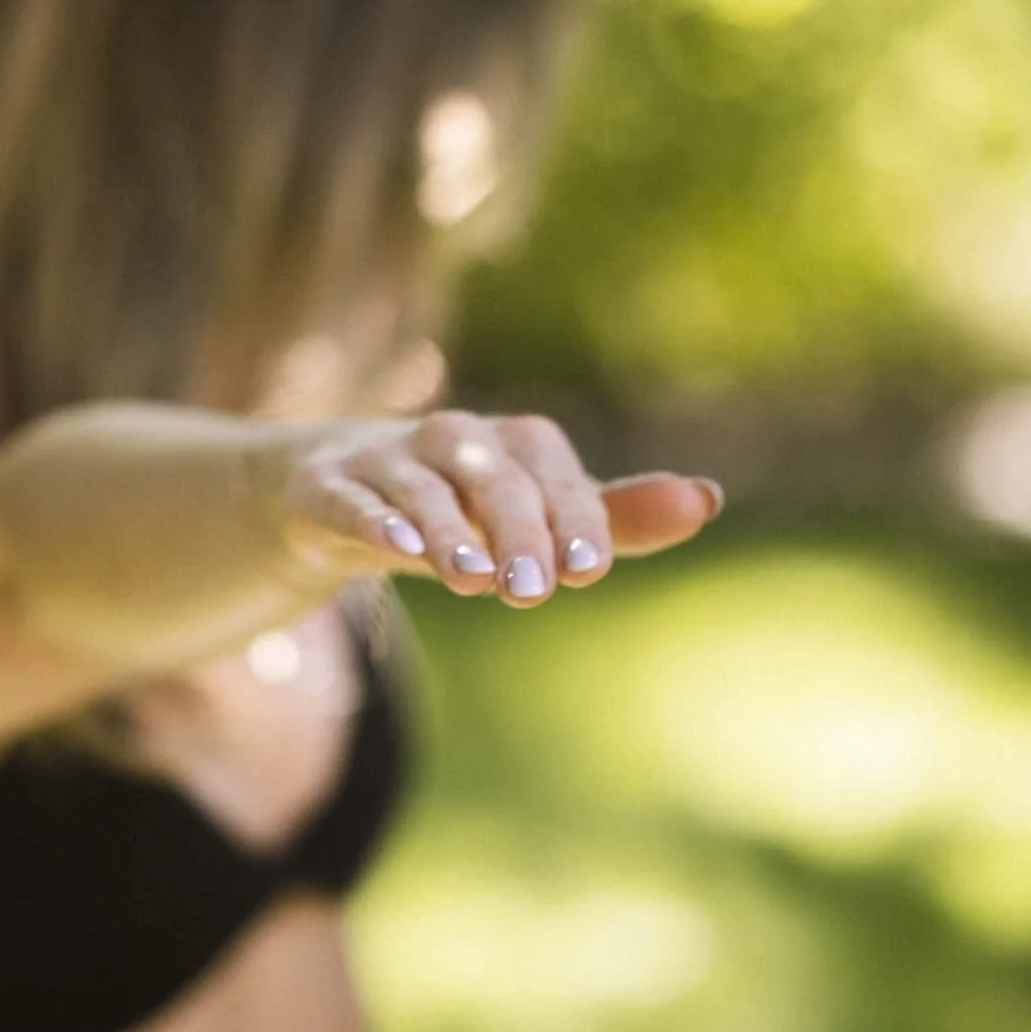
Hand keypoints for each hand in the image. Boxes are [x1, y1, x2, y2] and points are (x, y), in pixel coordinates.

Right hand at [271, 407, 723, 606]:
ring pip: (418, 486)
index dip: (572, 510)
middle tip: (533, 591)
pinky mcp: (323, 487)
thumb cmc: (457, 508)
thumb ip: (612, 517)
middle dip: (516, 527)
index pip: (548, 463)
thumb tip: (707, 498)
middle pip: (489, 473)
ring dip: (448, 529)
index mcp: (507, 443)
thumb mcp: (533, 516)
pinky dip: (371, 518)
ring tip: (473, 579)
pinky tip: (396, 550)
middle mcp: (447, 440)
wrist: (328, 494)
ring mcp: (380, 460)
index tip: (591, 569)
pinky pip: (347, 497)